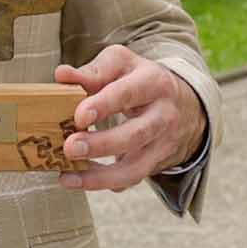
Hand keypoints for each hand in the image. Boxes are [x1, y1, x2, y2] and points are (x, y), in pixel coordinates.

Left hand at [52, 45, 205, 191]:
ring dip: (100, 176)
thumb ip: (93, 71)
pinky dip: (103, 183)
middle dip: (101, 144)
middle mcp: (163, 116)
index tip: (79, 116)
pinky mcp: (156, 164)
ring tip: (68, 175)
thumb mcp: (122, 64)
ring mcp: (162, 144)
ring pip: (135, 167)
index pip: (128, 93)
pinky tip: (77, 179)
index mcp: (153, 83)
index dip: (104, 105)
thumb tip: (62, 75)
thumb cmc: (141, 79)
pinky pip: (130, 179)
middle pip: (135, 134)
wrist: (185, 104)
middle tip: (70, 148)